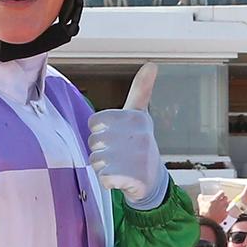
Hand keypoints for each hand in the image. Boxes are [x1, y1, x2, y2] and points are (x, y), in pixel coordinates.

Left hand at [88, 64, 166, 208]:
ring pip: (95, 160)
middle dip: (101, 151)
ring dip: (104, 167)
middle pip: (93, 142)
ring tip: (121, 167)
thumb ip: (141, 90)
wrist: (152, 180)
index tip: (116, 137)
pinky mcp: (133, 176)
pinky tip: (123, 180)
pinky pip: (102, 177)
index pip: (94, 122)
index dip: (100, 133)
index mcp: (135, 117)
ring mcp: (136, 156)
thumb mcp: (139, 116)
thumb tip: (152, 64)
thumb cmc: (139, 144)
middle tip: (120, 155)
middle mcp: (138, 134)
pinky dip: (109, 182)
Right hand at [198, 190, 228, 224]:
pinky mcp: (225, 215)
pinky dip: (226, 211)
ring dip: (226, 204)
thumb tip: (200, 196)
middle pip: (226, 198)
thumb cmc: (205, 213)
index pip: (222, 193)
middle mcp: (221, 203)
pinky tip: (223, 211)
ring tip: (223, 205)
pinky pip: (228, 211)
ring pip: (228, 204)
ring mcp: (224, 209)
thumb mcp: (201, 204)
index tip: (220, 194)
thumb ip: (200, 198)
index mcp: (215, 199)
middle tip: (222, 199)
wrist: (208, 222)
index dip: (221, 193)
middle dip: (224, 198)